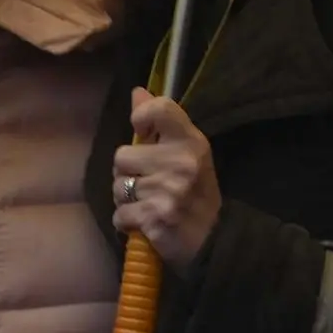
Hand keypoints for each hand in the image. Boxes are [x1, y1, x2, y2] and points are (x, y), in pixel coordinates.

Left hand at [113, 90, 221, 272]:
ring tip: (148, 204)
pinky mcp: (155, 218)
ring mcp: (168, 191)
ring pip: (118, 187)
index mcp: (191, 141)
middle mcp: (181, 163)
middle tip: (149, 184)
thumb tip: (138, 92)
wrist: (215, 240)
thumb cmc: (196, 192)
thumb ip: (161, 122)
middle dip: (128, 173)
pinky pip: (119, 214)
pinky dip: (126, 222)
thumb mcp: (188, 153)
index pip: (158, 109)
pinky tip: (144, 222)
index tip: (143, 134)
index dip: (141, 118)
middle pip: (122, 156)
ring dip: (126, 200)